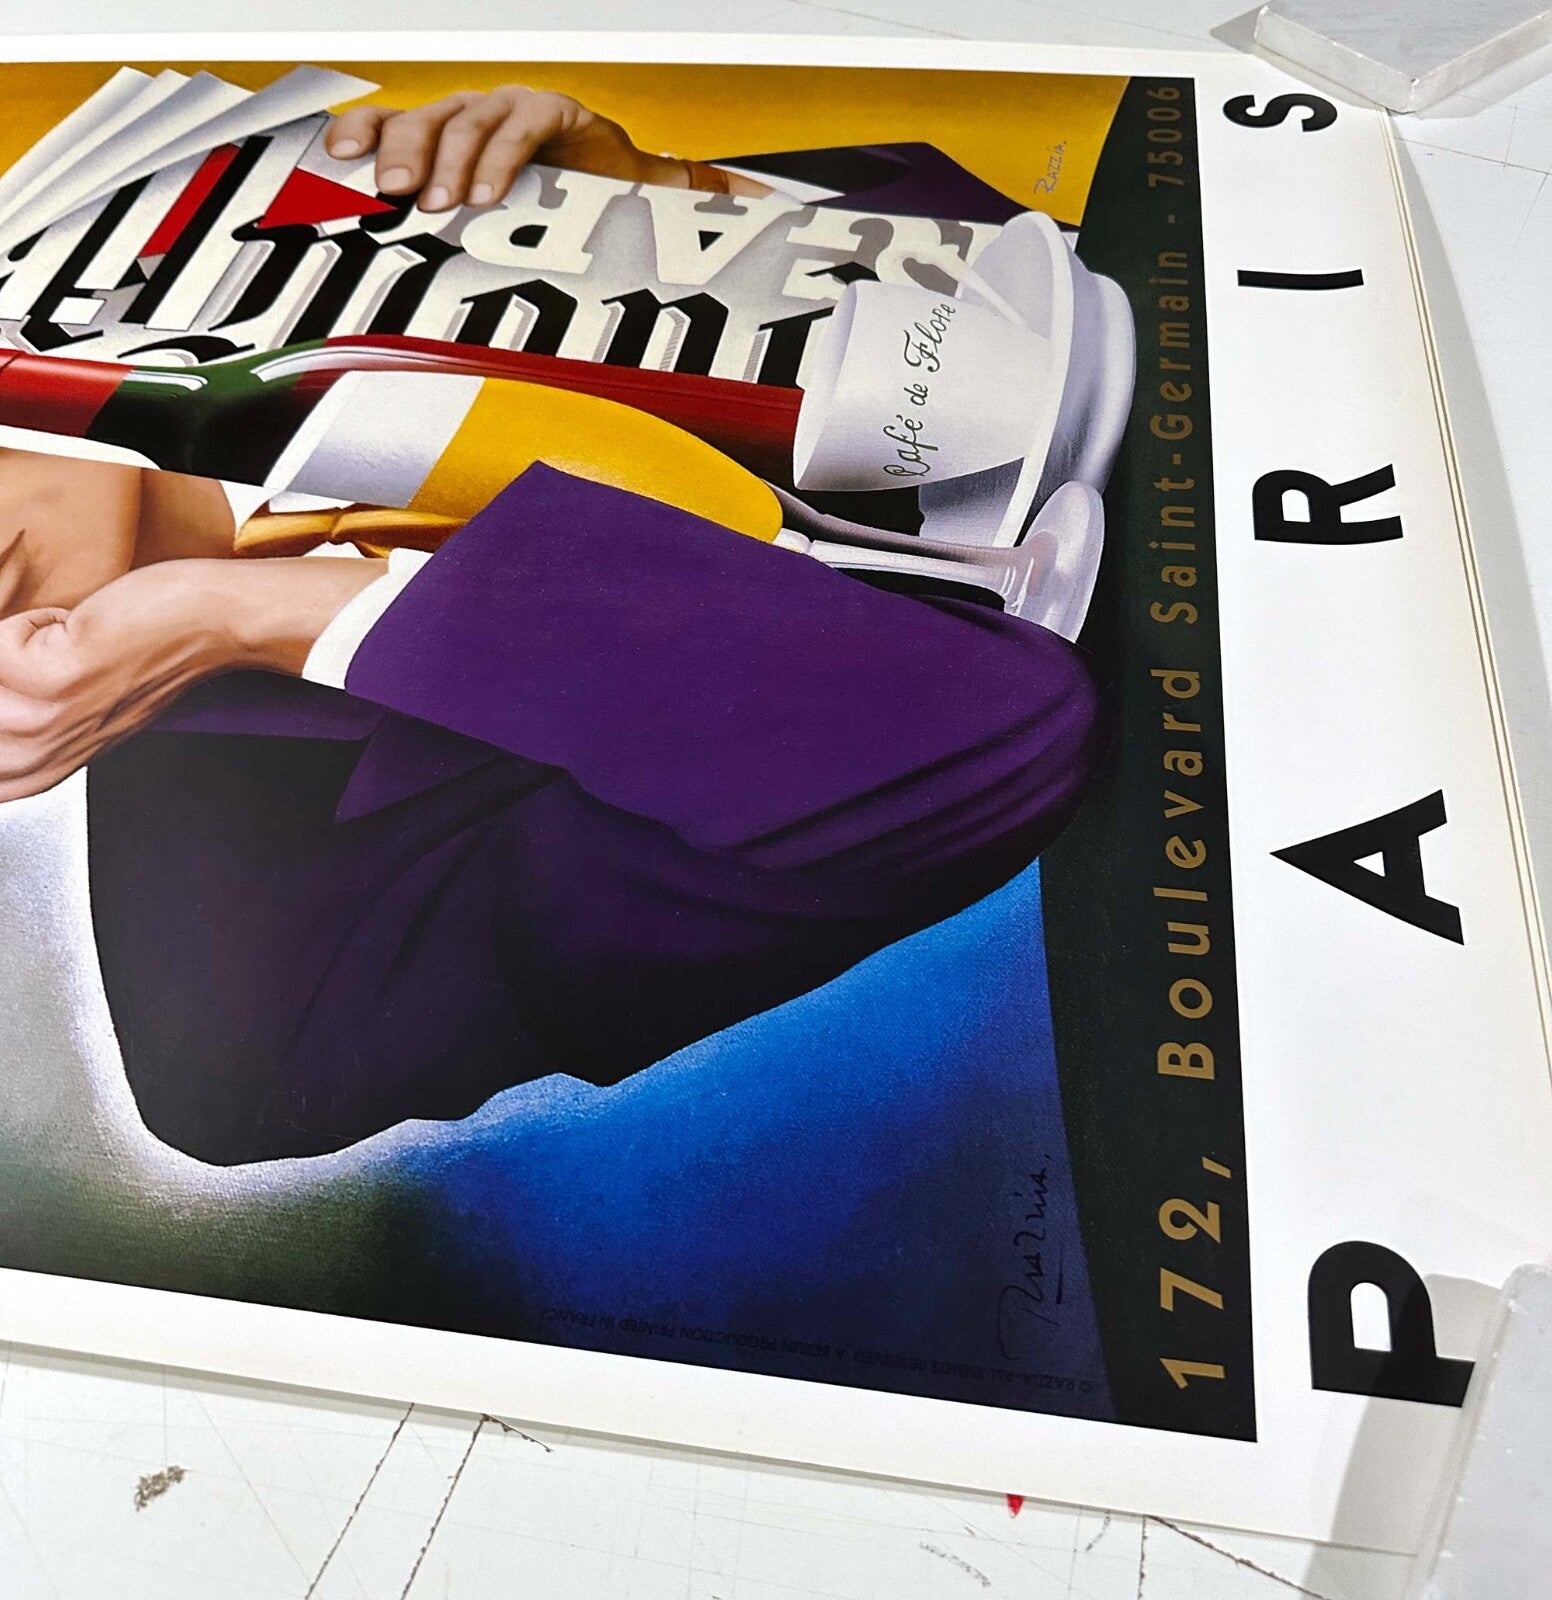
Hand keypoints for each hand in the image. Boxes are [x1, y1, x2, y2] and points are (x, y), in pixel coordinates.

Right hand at [0, 555, 382, 801]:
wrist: (207, 625)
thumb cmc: (151, 656)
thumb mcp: (76, 706)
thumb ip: (25, 718)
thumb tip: (2, 694)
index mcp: (41, 767)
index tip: (16, 695)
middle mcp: (41, 753)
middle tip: (33, 663)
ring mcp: (48, 720)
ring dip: (8, 646)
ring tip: (57, 642)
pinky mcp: (57, 681)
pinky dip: (31, 622)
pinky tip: (74, 629)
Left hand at [324, 85, 768, 211]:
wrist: (627, 202)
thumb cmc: (552, 220)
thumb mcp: (490, 231)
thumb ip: (450, 239)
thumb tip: (392, 280)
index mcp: (445, 139)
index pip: (391, 125)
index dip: (362, 134)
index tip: (336, 158)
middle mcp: (471, 116)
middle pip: (422, 120)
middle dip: (402, 154)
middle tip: (392, 191)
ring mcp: (511, 110)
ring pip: (467, 122)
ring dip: (451, 165)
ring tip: (443, 204)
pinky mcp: (555, 111)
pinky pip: (521, 127)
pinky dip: (501, 159)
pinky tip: (490, 194)